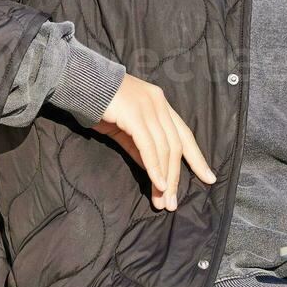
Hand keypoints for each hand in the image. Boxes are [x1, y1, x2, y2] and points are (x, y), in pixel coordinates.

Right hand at [92, 74, 216, 211]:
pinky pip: (149, 146)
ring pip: (164, 148)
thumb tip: (155, 172)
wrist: (77, 83)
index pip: (184, 133)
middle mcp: (159, 102)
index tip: (208, 178)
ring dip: (165, 178)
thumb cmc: (100, 106)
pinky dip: (154, 167)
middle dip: (177, 176)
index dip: (197, 157)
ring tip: (163, 201)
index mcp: (160, 103)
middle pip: (176, 144)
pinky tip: (158, 184)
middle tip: (172, 203)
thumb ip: (140, 148)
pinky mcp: (135, 113)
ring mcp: (149, 106)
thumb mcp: (125, 129)